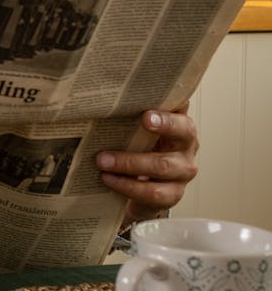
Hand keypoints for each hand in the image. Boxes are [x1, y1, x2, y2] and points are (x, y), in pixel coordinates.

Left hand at [96, 105, 197, 226]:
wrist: (144, 187)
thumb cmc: (142, 149)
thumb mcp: (140, 129)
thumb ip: (135, 112)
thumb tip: (108, 95)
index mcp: (180, 124)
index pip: (181, 111)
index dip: (168, 114)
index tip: (147, 114)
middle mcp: (186, 146)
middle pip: (180, 134)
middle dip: (157, 128)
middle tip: (127, 132)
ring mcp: (182, 172)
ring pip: (161, 166)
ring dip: (128, 163)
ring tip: (102, 161)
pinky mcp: (172, 195)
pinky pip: (152, 192)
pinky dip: (127, 186)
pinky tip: (109, 180)